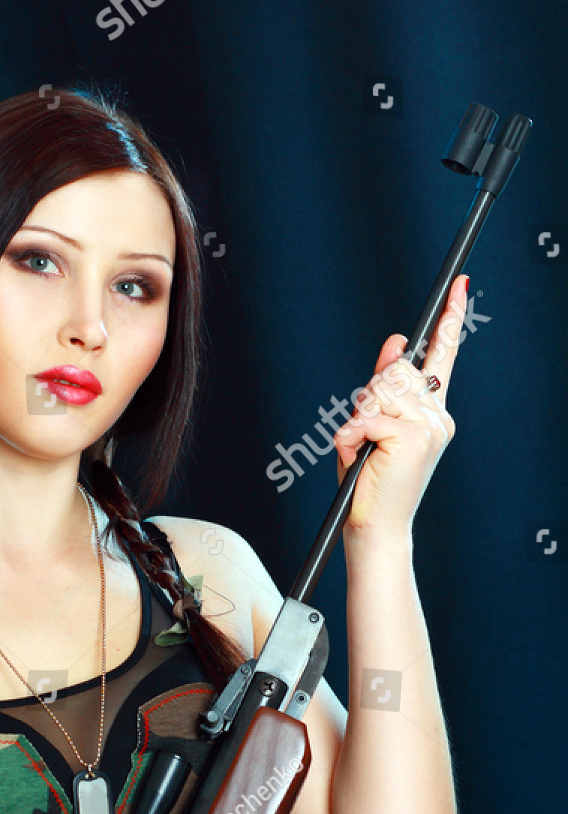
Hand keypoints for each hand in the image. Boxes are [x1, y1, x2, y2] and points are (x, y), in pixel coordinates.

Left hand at [333, 274, 467, 536]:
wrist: (374, 526)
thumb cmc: (370, 481)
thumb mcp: (372, 427)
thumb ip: (382, 388)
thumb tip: (396, 344)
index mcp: (432, 412)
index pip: (444, 356)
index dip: (451, 320)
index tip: (460, 287)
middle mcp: (438, 416)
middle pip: (397, 370)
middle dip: (370, 395)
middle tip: (365, 432)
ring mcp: (430, 427)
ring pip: (382, 390)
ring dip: (360, 416)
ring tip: (363, 447)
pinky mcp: (413, 438)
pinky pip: (370, 416)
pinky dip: (353, 435)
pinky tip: (356, 454)